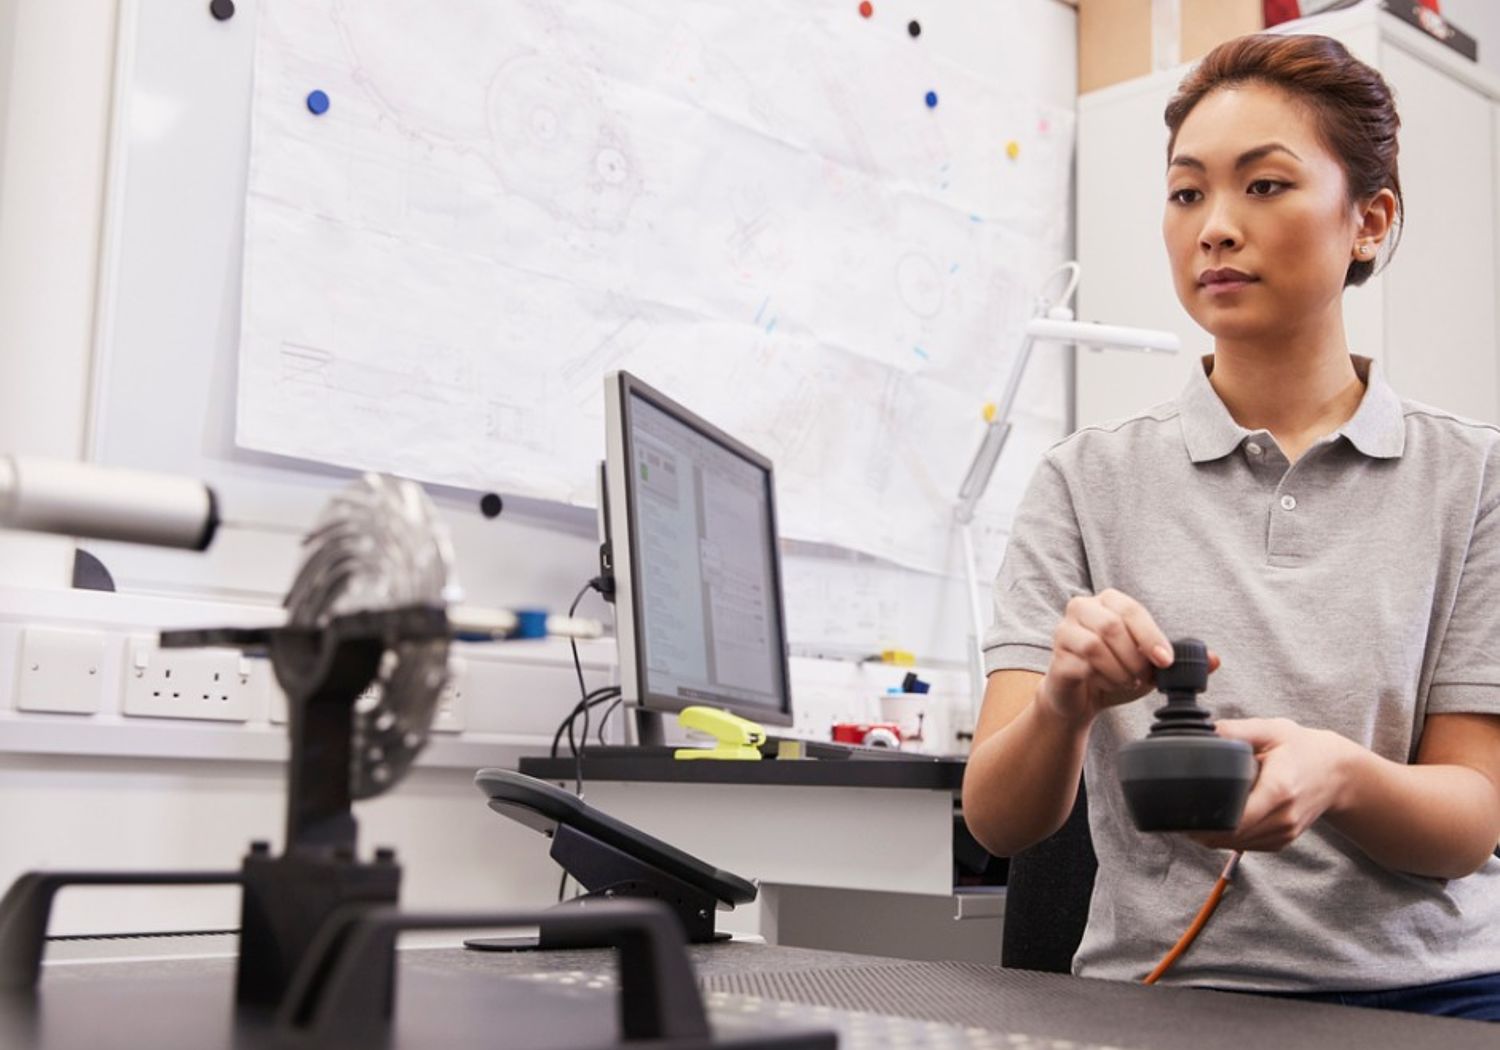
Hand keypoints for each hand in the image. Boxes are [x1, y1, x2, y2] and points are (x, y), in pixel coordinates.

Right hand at [1036, 589, 1220, 727]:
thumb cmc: (1115, 673)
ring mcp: (1064, 631)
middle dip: (1135, 656)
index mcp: (1107, 602)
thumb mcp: (1151, 665)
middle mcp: (1081, 609)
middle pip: (1112, 625)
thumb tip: (1215, 659)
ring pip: (1095, 645)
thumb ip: (1180, 659)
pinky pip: (1081, 664)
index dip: (1151, 636)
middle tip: (1143, 676)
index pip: (1131, 610)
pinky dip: (1102, 678)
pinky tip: (1108, 684)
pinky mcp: (1056, 656)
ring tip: (1127, 680)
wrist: (1081, 700)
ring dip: (1119, 669)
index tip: (1165, 661)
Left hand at [1191, 717, 1355, 851]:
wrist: (1338, 772)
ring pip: (1236, 845)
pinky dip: (1228, 837)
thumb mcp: (1271, 730)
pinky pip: (1247, 846)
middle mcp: (1283, 818)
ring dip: (1212, 835)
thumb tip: (1204, 732)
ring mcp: (1285, 832)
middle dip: (1202, 828)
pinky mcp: (1283, 840)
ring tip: (1195, 814)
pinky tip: (1217, 820)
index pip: (1236, 820)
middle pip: (1231, 836)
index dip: (1206, 820)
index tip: (1186, 809)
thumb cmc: (1302, 748)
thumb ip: (1235, 730)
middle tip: (1180, 811)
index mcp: (1278, 790)